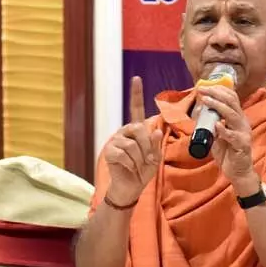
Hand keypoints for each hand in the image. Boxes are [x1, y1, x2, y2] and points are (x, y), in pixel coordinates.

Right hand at [103, 76, 162, 205]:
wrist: (131, 188)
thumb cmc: (143, 171)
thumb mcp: (154, 158)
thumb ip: (156, 145)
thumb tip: (156, 131)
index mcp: (136, 130)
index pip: (136, 109)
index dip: (136, 94)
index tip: (136, 78)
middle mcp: (125, 131)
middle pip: (140, 130)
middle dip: (147, 148)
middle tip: (147, 161)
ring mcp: (115, 140)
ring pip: (133, 145)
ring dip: (140, 160)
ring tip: (137, 167)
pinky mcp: (109, 152)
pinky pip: (124, 155)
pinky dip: (130, 165)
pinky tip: (128, 169)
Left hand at [197, 86, 258, 193]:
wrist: (238, 172)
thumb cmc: (228, 153)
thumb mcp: (217, 135)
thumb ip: (211, 124)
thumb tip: (199, 112)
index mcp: (237, 118)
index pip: (231, 98)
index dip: (218, 90)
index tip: (203, 87)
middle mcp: (242, 122)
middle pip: (232, 102)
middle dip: (216, 93)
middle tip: (202, 90)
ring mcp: (243, 133)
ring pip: (232, 115)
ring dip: (218, 106)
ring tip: (206, 100)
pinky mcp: (242, 145)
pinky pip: (232, 135)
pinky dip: (224, 129)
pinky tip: (216, 125)